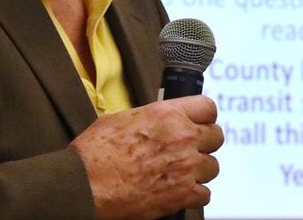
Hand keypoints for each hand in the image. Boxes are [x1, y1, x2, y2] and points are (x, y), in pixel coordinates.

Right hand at [70, 95, 222, 219]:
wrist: (85, 184)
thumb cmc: (95, 151)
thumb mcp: (122, 118)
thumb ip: (150, 117)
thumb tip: (156, 121)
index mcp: (166, 113)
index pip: (207, 107)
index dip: (204, 115)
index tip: (199, 122)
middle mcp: (182, 137)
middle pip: (216, 136)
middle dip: (205, 142)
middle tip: (191, 148)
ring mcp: (185, 167)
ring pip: (213, 166)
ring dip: (199, 169)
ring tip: (181, 172)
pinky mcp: (182, 195)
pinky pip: (205, 194)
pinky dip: (193, 194)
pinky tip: (178, 190)